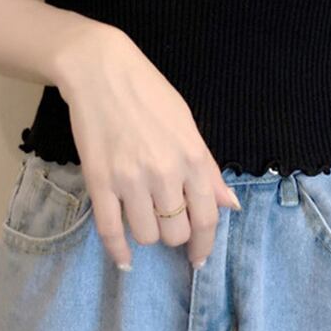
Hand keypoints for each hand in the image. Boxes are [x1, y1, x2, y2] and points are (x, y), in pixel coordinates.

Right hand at [54, 23, 240, 270]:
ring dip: (148, 233)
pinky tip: (124, 259)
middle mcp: (165, 172)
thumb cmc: (149, 94)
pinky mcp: (99, 182)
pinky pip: (111, 230)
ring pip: (146, 235)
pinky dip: (118, 250)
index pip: (208, 217)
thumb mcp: (188, 126)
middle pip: (176, 232)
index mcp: (192, 157)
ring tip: (144, 218)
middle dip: (175, 234)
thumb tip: (231, 205)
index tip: (200, 256)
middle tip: (167, 221)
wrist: (101, 71)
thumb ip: (209, 170)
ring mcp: (130, 179)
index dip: (206, 243)